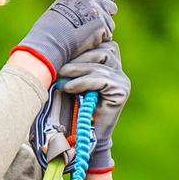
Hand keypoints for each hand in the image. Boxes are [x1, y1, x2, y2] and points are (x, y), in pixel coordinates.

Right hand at [11, 0, 115, 79]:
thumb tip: (91, 8)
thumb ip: (79, 4)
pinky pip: (107, 36)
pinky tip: (85, 43)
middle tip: (94, 26)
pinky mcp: (103, 27)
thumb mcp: (63, 8)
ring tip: (83, 37)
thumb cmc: (50, 29)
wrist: (50, 41)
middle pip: (112, 6)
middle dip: (106, 16)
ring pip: (110, 24)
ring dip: (101, 31)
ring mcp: (99, 13)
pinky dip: (99, 41)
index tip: (105, 1)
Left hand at [58, 41, 128, 172]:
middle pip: (103, 49)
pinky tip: (69, 87)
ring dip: (77, 68)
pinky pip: (101, 79)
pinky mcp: (121, 91)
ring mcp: (123, 81)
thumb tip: (55, 48)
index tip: (63, 51)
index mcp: (110, 65)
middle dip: (79, 55)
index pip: (101, 43)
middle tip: (59, 66)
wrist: (86, 136)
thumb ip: (72, 65)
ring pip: (101, 62)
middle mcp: (119, 71)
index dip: (84, 44)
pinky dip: (83, 81)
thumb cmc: (76, 107)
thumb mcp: (73, 81)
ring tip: (61, 77)